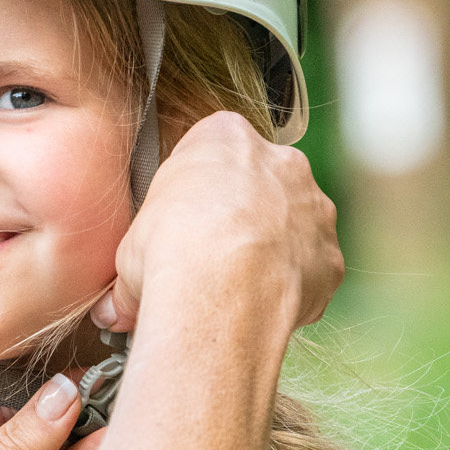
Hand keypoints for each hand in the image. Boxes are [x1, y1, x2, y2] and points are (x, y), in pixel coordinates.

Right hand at [94, 112, 340, 336]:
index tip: (184, 221)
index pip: (216, 151)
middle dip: (245, 218)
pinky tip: (262, 311)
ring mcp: (315, 209)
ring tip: (237, 292)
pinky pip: (313, 272)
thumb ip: (135, 269)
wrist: (221, 289)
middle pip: (264, 185)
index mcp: (227, 139)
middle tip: (213, 258)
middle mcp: (282, 163)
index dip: (199, 191)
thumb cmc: (172, 249)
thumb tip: (118, 308)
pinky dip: (294, 289)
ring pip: (296, 228)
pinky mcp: (331, 258)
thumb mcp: (132, 246)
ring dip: (274, 253)